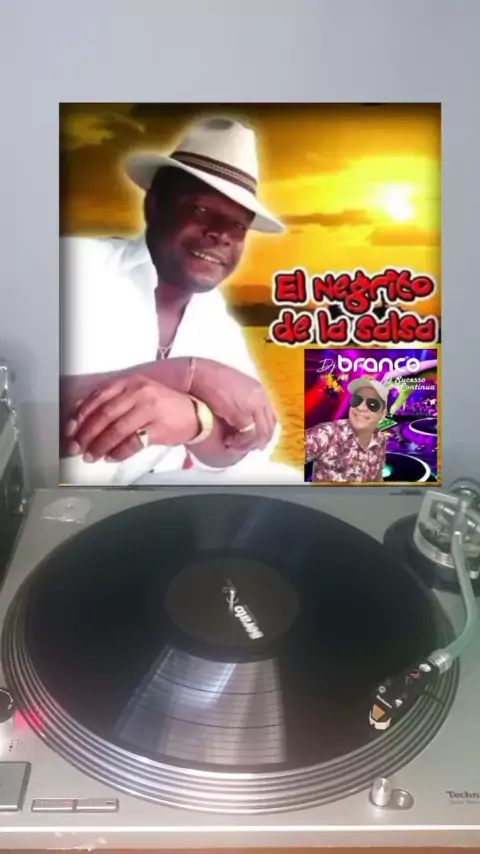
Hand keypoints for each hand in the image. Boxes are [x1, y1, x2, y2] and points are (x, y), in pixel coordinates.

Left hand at [63, 375, 198, 461]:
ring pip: (116, 430)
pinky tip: (111, 457)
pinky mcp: (159, 429)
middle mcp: (139, 393)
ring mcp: (150, 410)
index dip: (81, 415)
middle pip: (104, 415)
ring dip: (100, 446)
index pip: (98, 397)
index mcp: (130, 382)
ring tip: (91, 456)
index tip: (70, 429)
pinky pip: (133, 443)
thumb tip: (83, 417)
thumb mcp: (138, 394)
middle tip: (76, 447)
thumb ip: (114, 401)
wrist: (195, 413)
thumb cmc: (163, 405)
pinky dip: (119, 452)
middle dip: (86, 434)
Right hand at [192, 360, 276, 450]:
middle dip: (258, 439)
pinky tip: (227, 442)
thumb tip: (239, 417)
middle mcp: (260, 397)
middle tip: (246, 447)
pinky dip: (239, 442)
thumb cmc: (205, 380)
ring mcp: (254, 405)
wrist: (195, 376)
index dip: (263, 429)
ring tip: (233, 445)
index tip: (255, 439)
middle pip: (269, 425)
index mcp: (258, 389)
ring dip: (247, 443)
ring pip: (261, 433)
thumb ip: (240, 401)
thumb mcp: (230, 388)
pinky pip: (248, 436)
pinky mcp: (243, 414)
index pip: (269, 414)